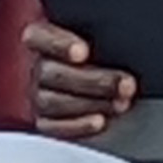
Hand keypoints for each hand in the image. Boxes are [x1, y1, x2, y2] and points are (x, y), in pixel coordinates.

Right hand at [28, 18, 135, 139]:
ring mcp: (38, 95)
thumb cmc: (100, 49)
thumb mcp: (98, 35)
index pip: (39, 37)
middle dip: (94, 81)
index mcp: (41, 37)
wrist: (100, 76)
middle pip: (53, 74)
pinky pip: (54, 127)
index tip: (84, 52)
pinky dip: (78, 125)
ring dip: (91, 103)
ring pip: (53, 101)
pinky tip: (100, 121)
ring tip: (121, 103)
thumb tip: (121, 39)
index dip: (59, 45)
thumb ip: (100, 35)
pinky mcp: (44, 121)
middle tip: (126, 84)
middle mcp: (36, 66)